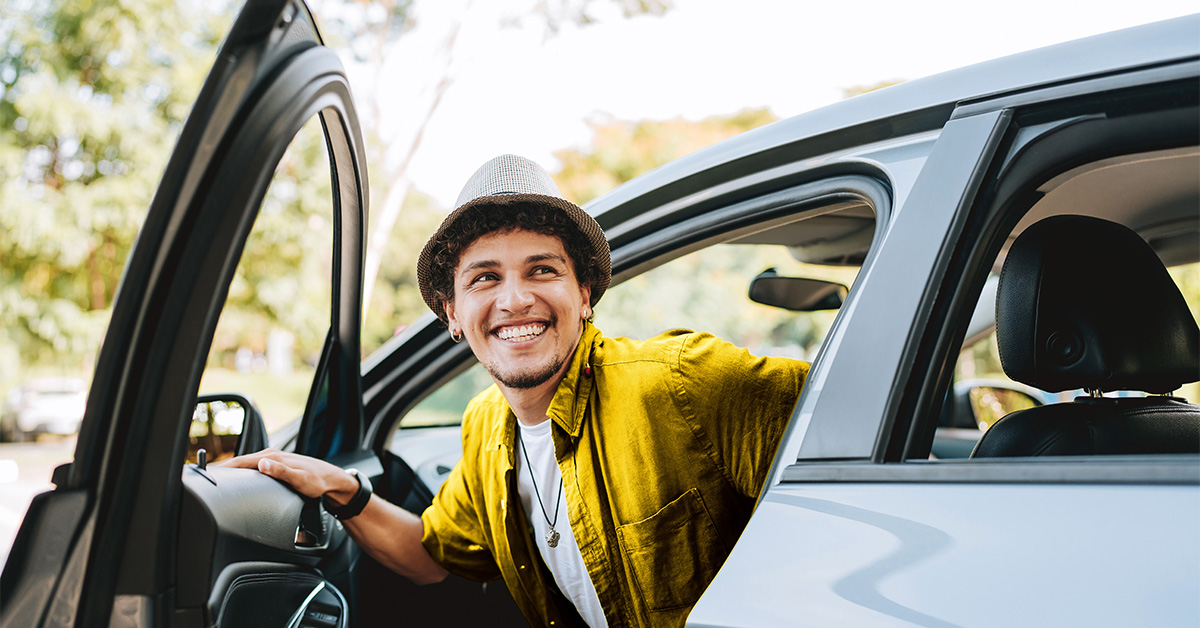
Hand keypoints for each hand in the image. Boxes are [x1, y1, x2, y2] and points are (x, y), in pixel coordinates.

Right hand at [217, 448, 357, 503]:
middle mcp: (269, 455)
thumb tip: (262, 465)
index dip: (222, 468)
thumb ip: (281, 472)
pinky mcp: (273, 464)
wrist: (331, 479)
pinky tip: (234, 477)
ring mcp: (271, 459)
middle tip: (200, 476)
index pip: (240, 462)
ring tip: (211, 477)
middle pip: (238, 462)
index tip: (205, 472)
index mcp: (272, 457)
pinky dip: (239, 471)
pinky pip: (250, 467)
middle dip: (220, 468)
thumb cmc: (317, 481)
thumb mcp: (300, 480)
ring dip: (228, 470)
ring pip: (243, 464)